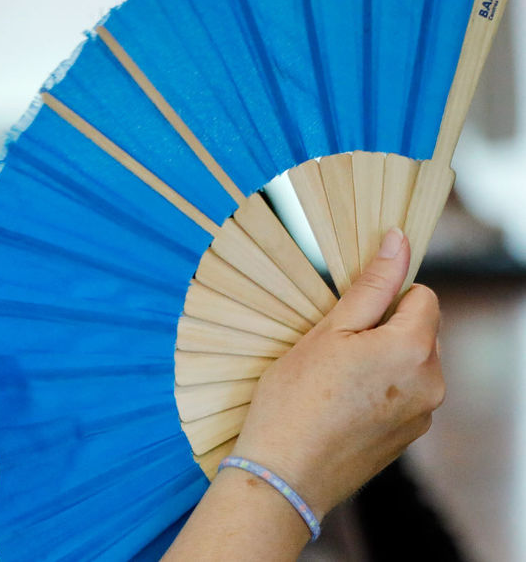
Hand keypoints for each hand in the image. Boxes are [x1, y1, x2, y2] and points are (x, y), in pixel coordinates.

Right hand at [231, 228, 443, 518]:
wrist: (284, 475)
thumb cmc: (294, 400)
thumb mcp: (327, 332)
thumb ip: (371, 286)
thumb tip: (398, 241)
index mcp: (414, 349)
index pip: (423, 296)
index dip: (386, 296)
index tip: (348, 313)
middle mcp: (432, 382)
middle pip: (420, 330)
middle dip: (385, 329)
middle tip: (333, 349)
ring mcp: (423, 414)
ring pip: (411, 363)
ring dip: (382, 360)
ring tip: (333, 380)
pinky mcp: (408, 438)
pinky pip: (403, 395)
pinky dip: (379, 390)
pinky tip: (339, 404)